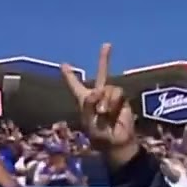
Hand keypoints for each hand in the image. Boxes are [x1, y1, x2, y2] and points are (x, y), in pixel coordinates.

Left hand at [60, 43, 137, 165]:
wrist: (116, 142)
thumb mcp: (88, 120)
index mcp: (84, 101)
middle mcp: (98, 96)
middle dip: (105, 59)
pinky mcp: (122, 100)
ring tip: (104, 114)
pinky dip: (113, 102)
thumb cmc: (98, 135)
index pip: (76, 86)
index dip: (70, 76)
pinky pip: (117, 93)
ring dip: (105, 101)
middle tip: (107, 44)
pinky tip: (112, 112)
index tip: (64, 64)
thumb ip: (89, 104)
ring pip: (107, 88)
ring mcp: (111, 97)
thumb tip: (98, 91)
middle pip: (101, 74)